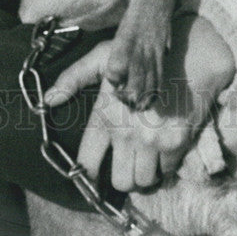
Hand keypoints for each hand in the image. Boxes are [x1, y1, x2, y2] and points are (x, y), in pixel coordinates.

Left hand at [45, 14, 235, 191]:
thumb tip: (47, 100)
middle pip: (120, 181)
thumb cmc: (142, 55)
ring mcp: (152, 139)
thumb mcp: (104, 58)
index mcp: (105, 115)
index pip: (87, 162)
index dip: (88, 175)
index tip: (94, 178)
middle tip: (129, 165)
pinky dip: (167, 166)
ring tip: (146, 160)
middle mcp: (126, 132)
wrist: (189, 53)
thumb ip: (74, 78)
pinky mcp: (177, 142)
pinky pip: (168, 172)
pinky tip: (164, 150)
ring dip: (145, 175)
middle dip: (123, 176)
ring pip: (143, 182)